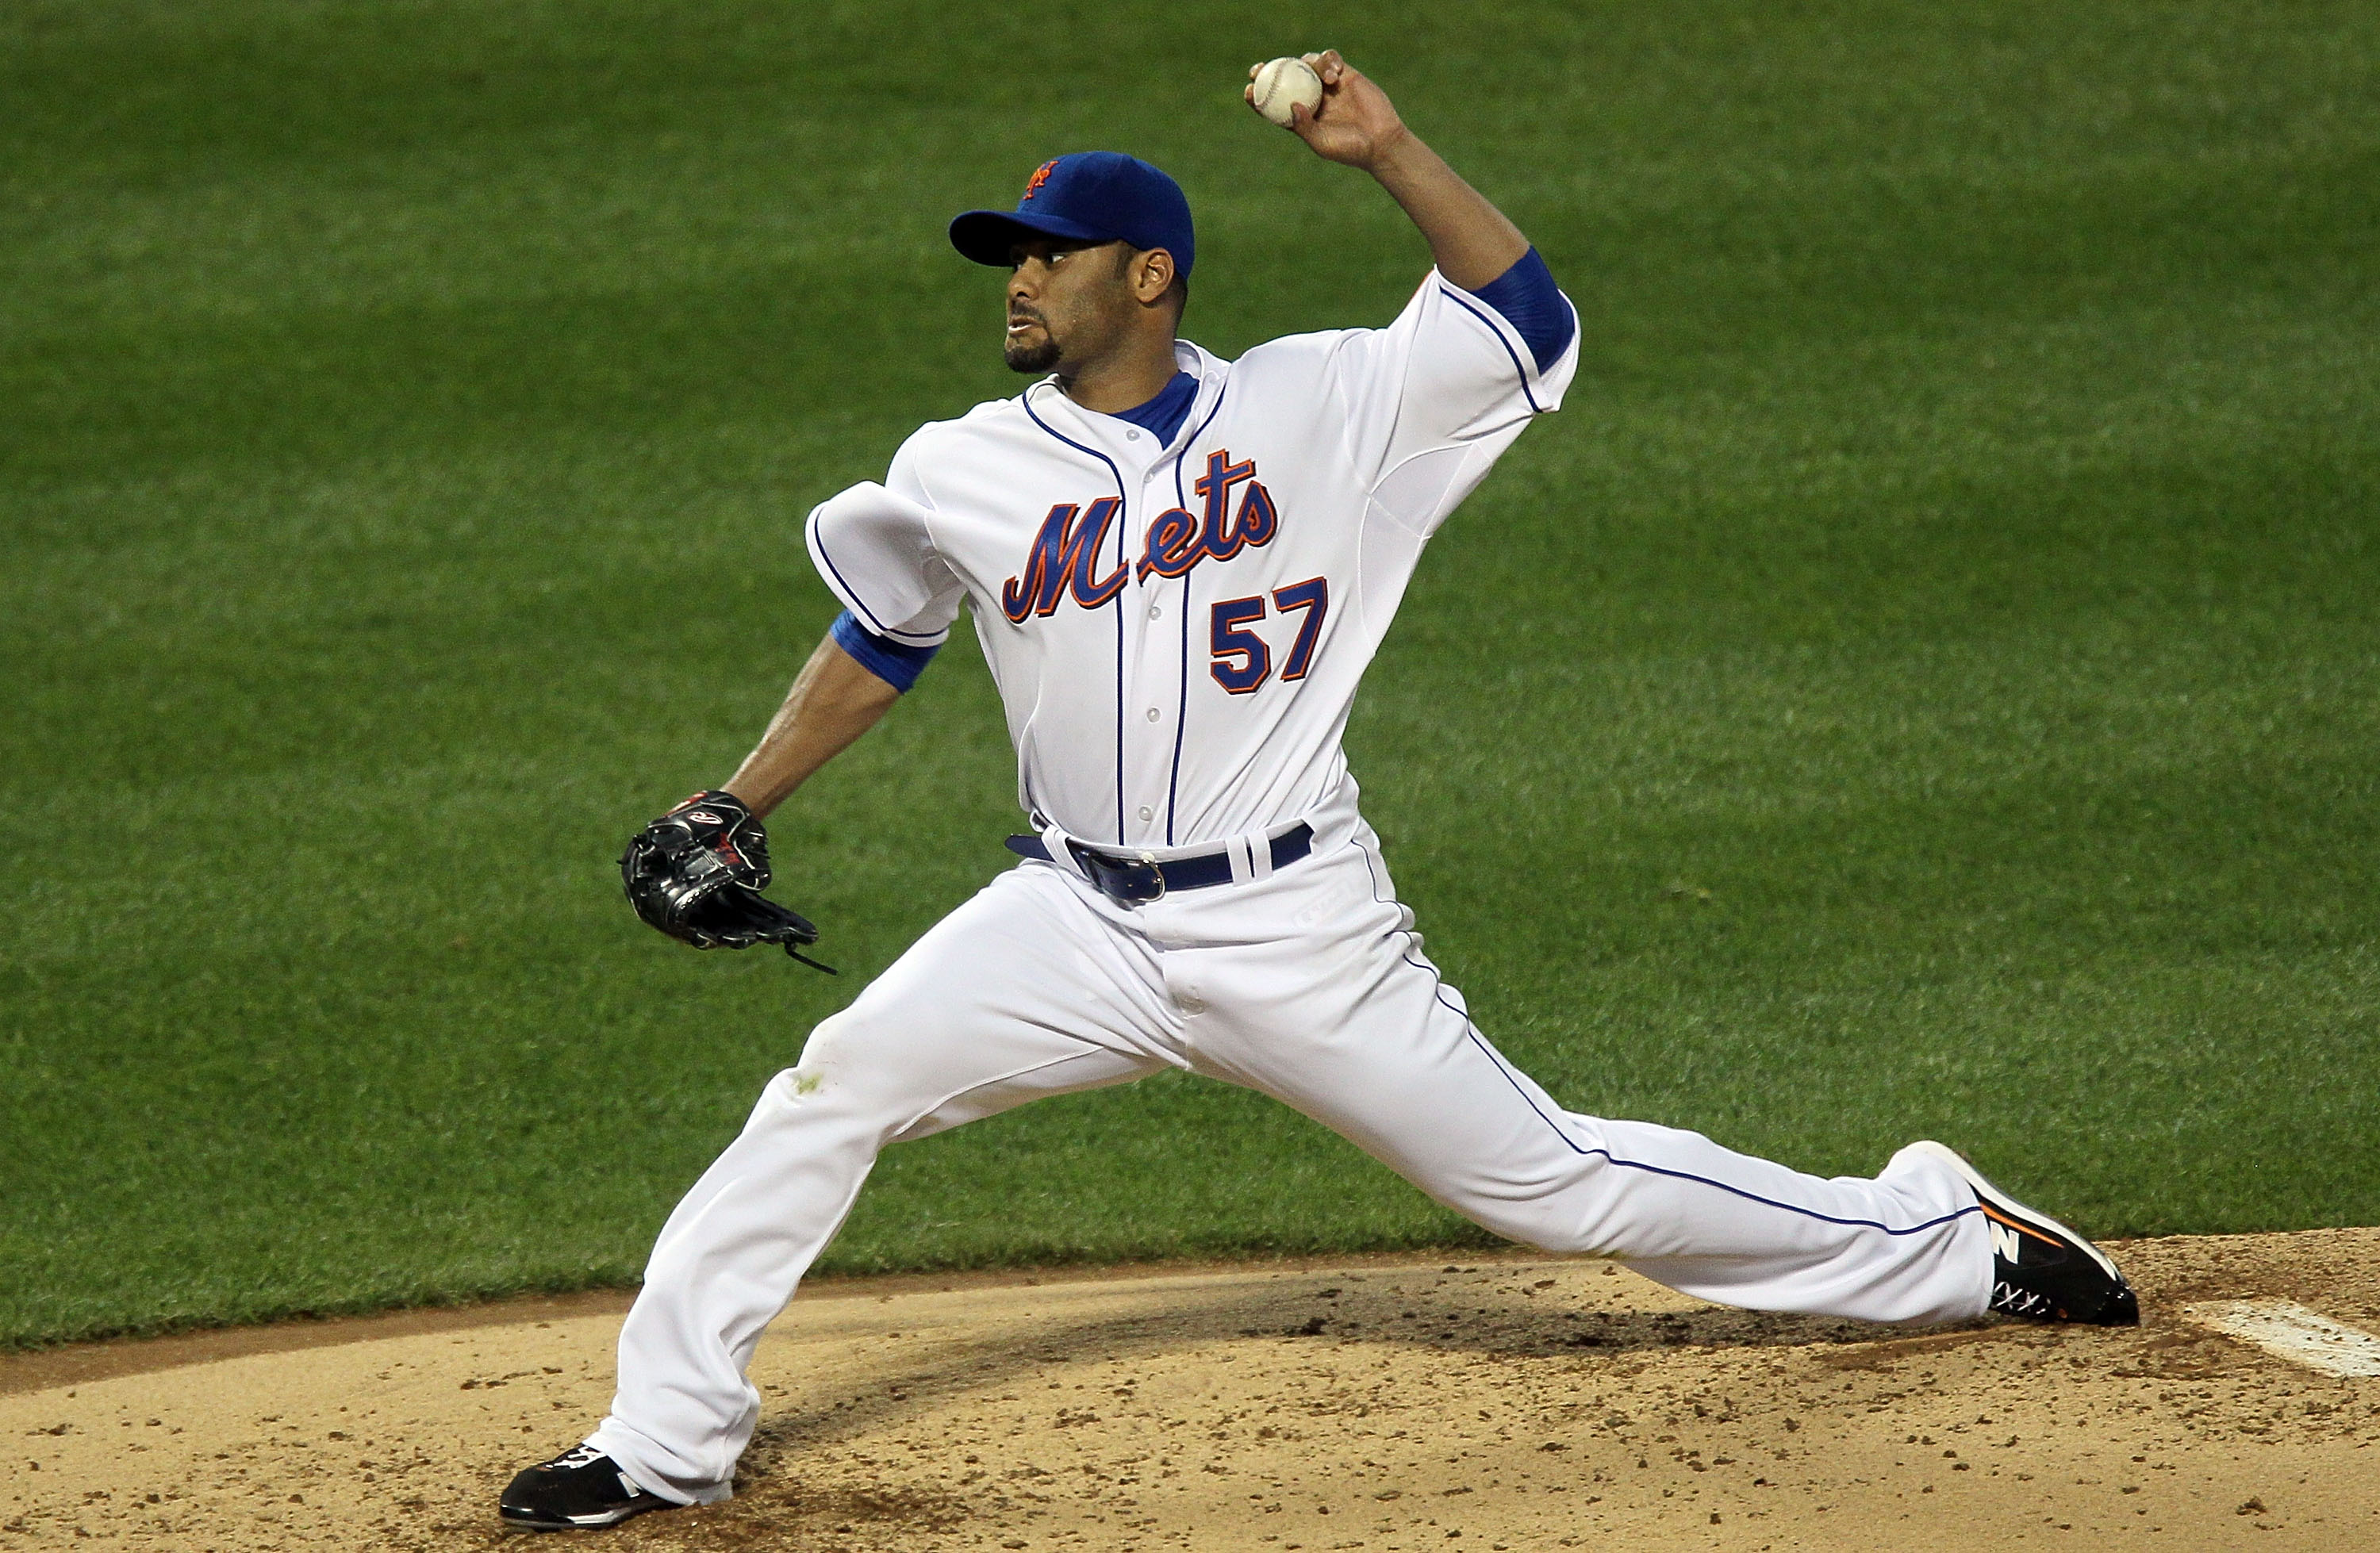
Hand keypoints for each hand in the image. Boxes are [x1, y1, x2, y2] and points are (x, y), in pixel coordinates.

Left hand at [1245, 50, 1409, 170]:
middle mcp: (1311, 96)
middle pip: (1285, 76)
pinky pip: (1331, 58)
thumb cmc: (1349, 150)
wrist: (1380, 142)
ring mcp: (1327, 85)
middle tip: (1260, 67)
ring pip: (1308, 63)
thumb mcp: (1321, 144)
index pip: (1273, 101)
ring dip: (1308, 64)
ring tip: (1326, 79)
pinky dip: (1329, 61)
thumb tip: (1292, 105)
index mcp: (1299, 115)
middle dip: (1269, 68)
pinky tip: (1335, 75)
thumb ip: (1304, 127)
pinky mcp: (1345, 74)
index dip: (1257, 94)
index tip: (1249, 89)